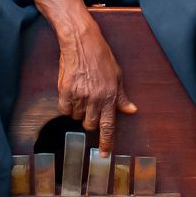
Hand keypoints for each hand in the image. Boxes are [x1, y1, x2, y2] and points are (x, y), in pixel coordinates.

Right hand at [36, 0, 135, 154]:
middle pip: (91, 124)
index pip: (109, 126)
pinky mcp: (65, 91)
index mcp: (111, 96)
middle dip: (90, 120)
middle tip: (90, 107)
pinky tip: (71, 93)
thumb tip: (132, 111)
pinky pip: (64, 109)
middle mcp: (96, 98)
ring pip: (76, 117)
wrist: (81, 42)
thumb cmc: (101, 56)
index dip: (106, 142)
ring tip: (81, 93)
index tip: (103, 154)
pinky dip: (66, 106)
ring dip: (78, 111)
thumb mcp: (117, 76)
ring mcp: (80, 96)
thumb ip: (122, 97)